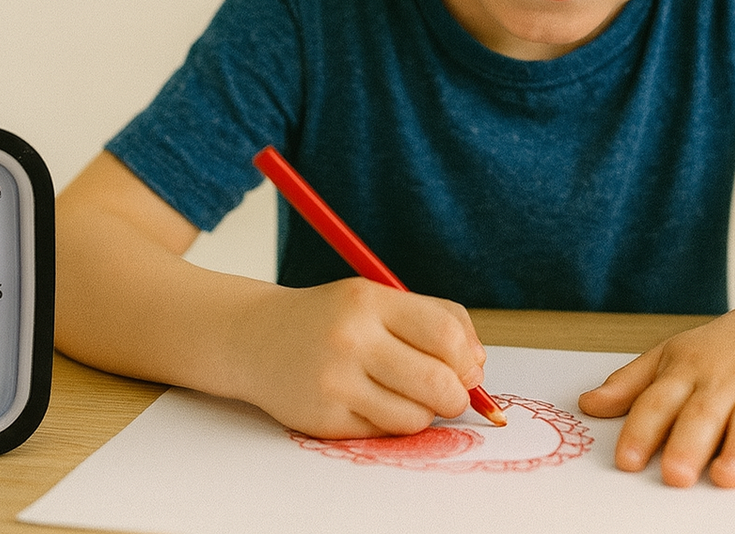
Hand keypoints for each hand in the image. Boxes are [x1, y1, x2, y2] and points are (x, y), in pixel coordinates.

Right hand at [235, 277, 488, 438]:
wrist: (255, 338)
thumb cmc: (331, 319)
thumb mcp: (376, 300)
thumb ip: (434, 321)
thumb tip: (479, 368)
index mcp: (369, 300)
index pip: (447, 335)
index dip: (469, 359)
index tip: (468, 368)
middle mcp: (350, 338)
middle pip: (439, 382)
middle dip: (457, 396)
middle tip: (450, 394)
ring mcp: (334, 381)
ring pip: (416, 417)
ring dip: (422, 412)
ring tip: (403, 395)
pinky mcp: (323, 419)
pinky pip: (384, 434)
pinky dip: (389, 423)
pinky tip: (369, 402)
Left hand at [577, 291, 734, 487]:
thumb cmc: (725, 347)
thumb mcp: (673, 355)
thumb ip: (631, 384)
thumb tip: (588, 406)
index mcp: (687, 370)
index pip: (658, 402)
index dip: (642, 431)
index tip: (626, 461)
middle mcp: (725, 379)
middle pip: (702, 413)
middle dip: (687, 444)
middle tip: (674, 476)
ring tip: (726, 477)